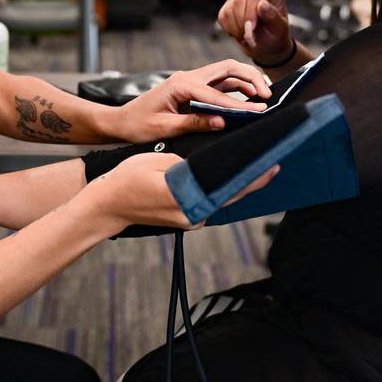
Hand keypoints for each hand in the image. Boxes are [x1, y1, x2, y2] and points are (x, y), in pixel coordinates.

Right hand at [92, 151, 280, 229]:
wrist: (108, 205)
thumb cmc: (128, 179)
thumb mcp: (159, 161)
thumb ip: (188, 164)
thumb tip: (214, 162)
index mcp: (185, 199)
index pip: (227, 187)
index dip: (252, 178)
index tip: (272, 166)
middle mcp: (192, 215)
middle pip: (229, 196)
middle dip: (251, 181)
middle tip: (273, 165)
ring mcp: (190, 220)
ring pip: (221, 200)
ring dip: (237, 186)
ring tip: (256, 168)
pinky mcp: (188, 220)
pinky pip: (210, 203)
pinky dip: (221, 191)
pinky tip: (231, 179)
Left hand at [111, 59, 270, 141]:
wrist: (121, 121)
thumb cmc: (138, 125)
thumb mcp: (164, 127)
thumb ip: (193, 123)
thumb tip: (221, 121)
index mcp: (180, 84)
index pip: (216, 94)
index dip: (239, 104)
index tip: (258, 112)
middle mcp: (187, 77)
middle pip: (228, 68)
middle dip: (250, 78)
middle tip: (267, 96)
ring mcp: (191, 81)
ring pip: (226, 73)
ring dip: (246, 81)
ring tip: (263, 97)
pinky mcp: (193, 88)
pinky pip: (220, 83)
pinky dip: (236, 88)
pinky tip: (248, 98)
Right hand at [217, 0, 292, 65]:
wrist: (267, 44)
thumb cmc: (275, 34)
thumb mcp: (279, 29)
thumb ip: (272, 16)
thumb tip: (262, 3)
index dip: (250, 13)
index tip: (251, 28)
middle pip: (239, 1)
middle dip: (242, 23)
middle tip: (249, 37)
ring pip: (229, 10)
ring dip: (236, 28)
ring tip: (246, 36)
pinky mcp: (229, 5)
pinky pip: (223, 16)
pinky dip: (229, 29)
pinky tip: (240, 32)